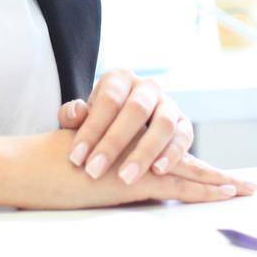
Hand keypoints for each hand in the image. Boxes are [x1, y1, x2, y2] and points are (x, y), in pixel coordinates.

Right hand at [5, 128, 252, 209]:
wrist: (32, 166)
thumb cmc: (48, 166)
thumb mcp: (78, 156)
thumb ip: (93, 150)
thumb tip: (95, 147)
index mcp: (125, 146)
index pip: (167, 153)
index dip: (193, 164)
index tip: (222, 179)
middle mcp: (135, 148)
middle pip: (184, 158)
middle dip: (216, 175)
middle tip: (250, 187)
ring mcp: (137, 161)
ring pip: (186, 167)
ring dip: (218, 179)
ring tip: (247, 189)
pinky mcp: (135, 177)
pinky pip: (177, 182)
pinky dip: (203, 187)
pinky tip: (224, 191)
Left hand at [61, 68, 254, 191]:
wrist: (125, 123)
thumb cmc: (99, 121)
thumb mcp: (81, 116)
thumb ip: (72, 115)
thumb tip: (75, 112)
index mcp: (120, 78)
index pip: (108, 99)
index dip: (91, 129)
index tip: (75, 159)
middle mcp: (147, 87)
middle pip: (136, 110)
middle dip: (113, 143)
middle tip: (94, 171)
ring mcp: (169, 104)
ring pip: (163, 124)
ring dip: (144, 152)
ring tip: (125, 178)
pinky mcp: (184, 124)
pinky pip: (184, 137)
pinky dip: (172, 155)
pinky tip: (156, 172)